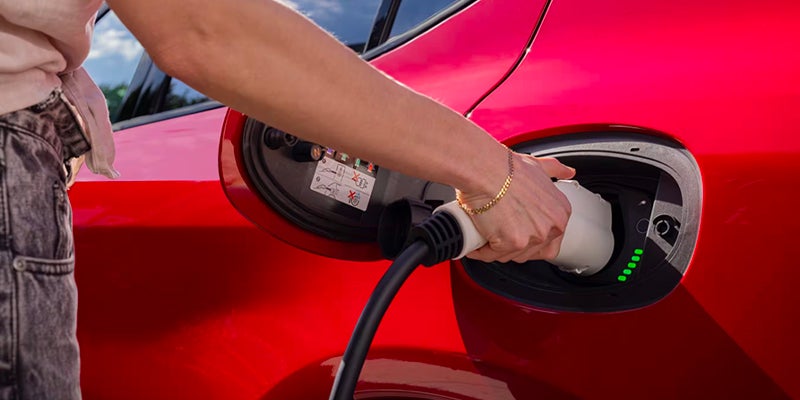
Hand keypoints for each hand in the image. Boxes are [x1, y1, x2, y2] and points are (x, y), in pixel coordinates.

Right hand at [459, 153, 574, 262]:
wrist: (484, 169)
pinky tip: (476, 240)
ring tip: (485, 233)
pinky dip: (481, 250)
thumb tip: (567, 171)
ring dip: (496, 249)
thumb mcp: (537, 166)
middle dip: (511, 245)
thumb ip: (554, 170)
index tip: (515, 231)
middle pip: (530, 252)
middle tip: (497, 230)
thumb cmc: (505, 167)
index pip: (550, 241)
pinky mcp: (513, 243)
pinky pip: (493, 255)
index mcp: (560, 212)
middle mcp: (551, 226)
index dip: (529, 239)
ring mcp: (533, 236)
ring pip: (511, 255)